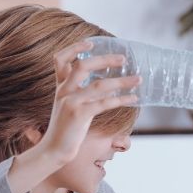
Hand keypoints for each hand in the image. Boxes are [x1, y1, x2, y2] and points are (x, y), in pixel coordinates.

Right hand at [35, 40, 140, 164]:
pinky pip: (104, 103)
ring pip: (99, 85)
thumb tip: (106, 87)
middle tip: (123, 58)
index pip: (60, 59)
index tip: (90, 42)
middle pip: (82, 66)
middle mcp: (64, 91)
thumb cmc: (66, 129)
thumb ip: (80, 93)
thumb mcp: (69, 107)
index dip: (74, 48)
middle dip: (104, 59)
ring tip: (138, 79)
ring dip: (121, 81)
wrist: (54, 150)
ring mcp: (71, 102)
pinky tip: (134, 98)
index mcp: (61, 87)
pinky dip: (121, 99)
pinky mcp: (79, 115)